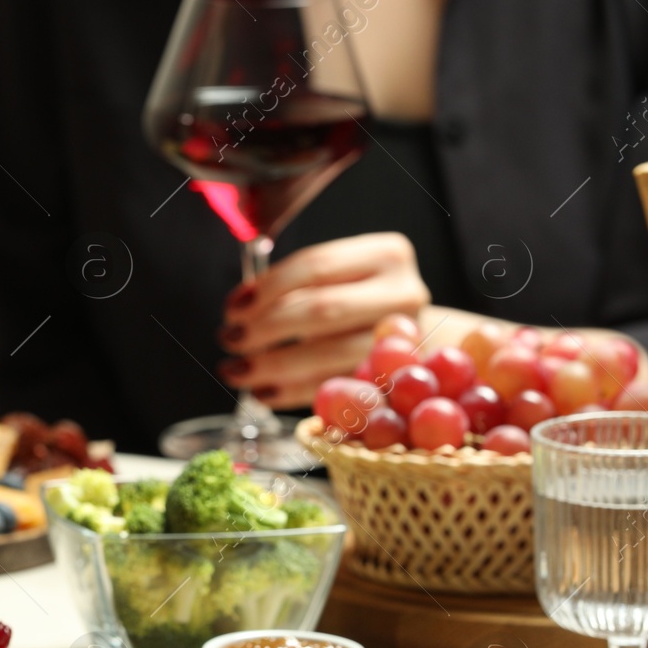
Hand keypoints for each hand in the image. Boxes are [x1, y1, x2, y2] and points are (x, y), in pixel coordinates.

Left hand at [217, 232, 429, 408]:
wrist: (418, 341)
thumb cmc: (360, 304)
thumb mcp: (338, 279)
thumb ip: (296, 284)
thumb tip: (239, 307)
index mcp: (386, 255)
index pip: (315, 265)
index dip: (267, 287)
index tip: (233, 308)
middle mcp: (404, 293)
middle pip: (322, 310)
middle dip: (265, 327)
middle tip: (228, 338)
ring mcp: (404, 340)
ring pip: (328, 354)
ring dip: (271, 365)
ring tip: (234, 370)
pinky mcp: (392, 380)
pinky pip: (333, 387)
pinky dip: (291, 392)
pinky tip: (261, 391)